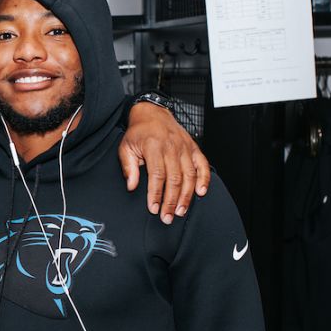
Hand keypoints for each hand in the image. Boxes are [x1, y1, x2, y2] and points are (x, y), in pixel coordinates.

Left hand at [119, 103, 210, 224]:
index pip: (157, 175)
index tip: (154, 208)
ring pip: (189, 175)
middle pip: (175, 179)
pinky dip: (204, 179)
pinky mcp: (193, 148)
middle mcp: (172, 147)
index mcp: (154, 146)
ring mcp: (185, 147)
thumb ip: (128, 167)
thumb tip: (132, 186)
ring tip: (180, 211)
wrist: (152, 113)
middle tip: (167, 217)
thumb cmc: (138, 132)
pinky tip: (200, 192)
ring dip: (186, 196)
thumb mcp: (126, 147)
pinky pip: (202, 165)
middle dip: (171, 201)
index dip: (156, 194)